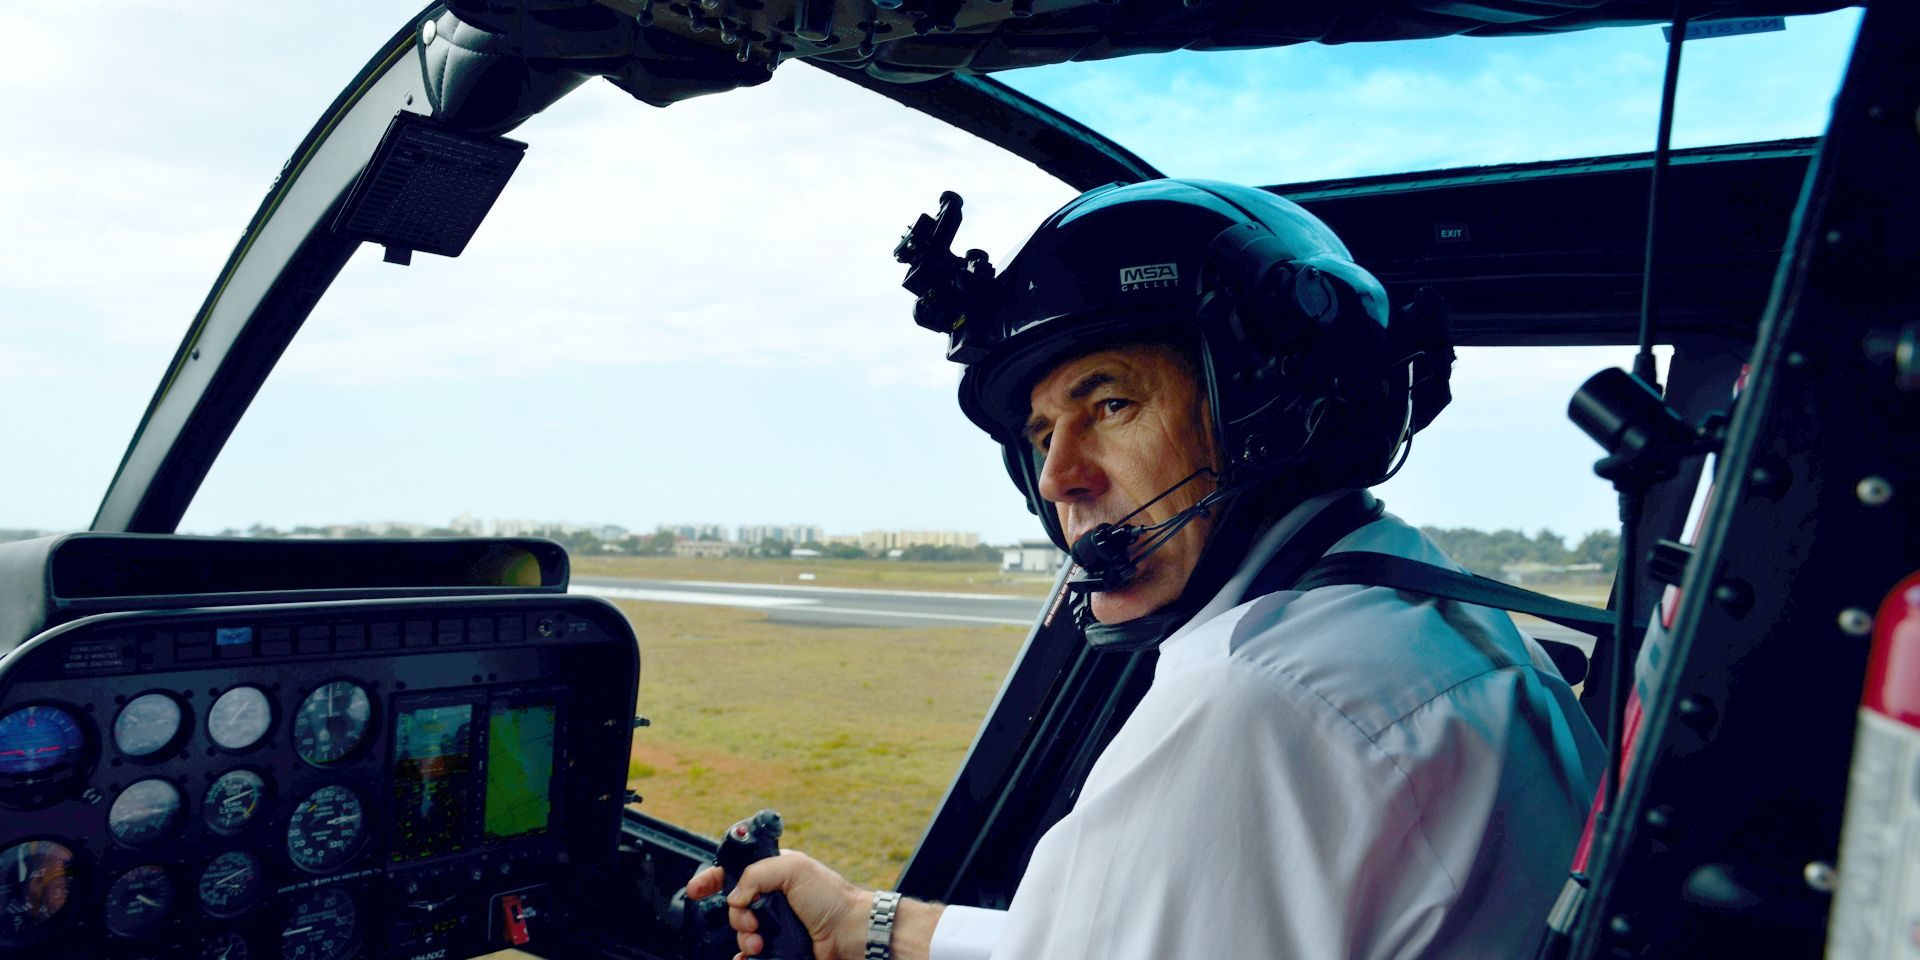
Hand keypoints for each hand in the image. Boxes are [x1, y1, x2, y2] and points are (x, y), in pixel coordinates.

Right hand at [685, 850, 867, 959]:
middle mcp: (772, 897)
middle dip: (736, 916)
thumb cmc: (831, 897)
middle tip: (752, 922)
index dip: (712, 879)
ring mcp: (775, 923)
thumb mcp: (794, 869)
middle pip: (734, 906)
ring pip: (741, 932)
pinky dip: (745, 956)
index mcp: (774, 873)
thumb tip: (736, 898)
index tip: (695, 890)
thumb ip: (757, 875)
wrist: (851, 933)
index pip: (735, 871)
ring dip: (745, 938)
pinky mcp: (779, 946)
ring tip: (760, 943)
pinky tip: (750, 957)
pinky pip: (750, 953)